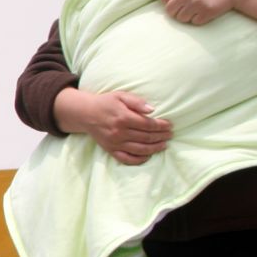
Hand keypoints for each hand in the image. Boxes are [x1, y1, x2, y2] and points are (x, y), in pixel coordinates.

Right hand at [54, 87, 172, 165]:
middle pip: (146, 137)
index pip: (148, 124)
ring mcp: (115, 143)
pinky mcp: (110, 150)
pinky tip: (148, 156)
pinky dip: (139, 160)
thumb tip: (152, 110)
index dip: (161, 126)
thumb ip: (136, 102)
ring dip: (155, 148)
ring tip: (164, 145)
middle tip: (170, 135)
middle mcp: (119, 132)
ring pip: (140, 149)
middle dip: (161, 136)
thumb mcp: (120, 96)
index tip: (170, 125)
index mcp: (123, 118)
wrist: (86, 114)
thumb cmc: (105, 103)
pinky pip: (127, 159)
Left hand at [152, 0, 254, 26]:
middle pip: (170, 11)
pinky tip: (206, 10)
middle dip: (177, 11)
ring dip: (188, 16)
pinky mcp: (206, 11)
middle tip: (189, 6)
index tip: (179, 0)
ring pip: (181, 19)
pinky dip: (200, 19)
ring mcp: (196, 2)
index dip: (170, 1)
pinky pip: (195, 22)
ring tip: (198, 7)